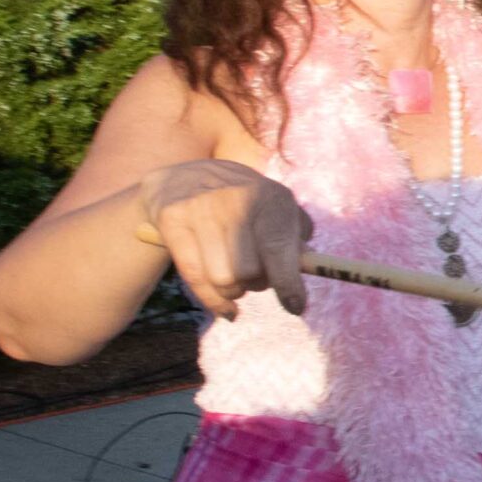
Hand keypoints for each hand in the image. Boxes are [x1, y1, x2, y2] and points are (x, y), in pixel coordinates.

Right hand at [137, 160, 313, 319]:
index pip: (278, 247)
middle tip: (255, 273)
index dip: (287, 282)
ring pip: (223, 280)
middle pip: (249, 272)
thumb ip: (298, 235)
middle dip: (258, 283)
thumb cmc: (244, 200)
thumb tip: (308, 265)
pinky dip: (214, 301)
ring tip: (236, 276)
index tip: (295, 307)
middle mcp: (235, 200)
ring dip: (235, 290)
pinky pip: (194, 278)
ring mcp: (200, 209)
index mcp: (270, 197)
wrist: (184, 175)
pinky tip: (225, 307)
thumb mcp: (277, 206)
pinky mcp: (172, 220)